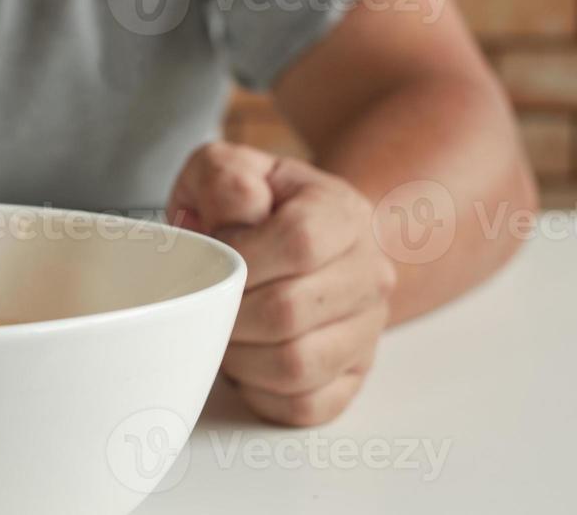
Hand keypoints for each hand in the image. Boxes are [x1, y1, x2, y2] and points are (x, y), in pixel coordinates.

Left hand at [166, 142, 396, 426]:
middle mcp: (369, 274)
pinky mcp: (353, 377)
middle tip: (207, 300)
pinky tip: (247, 358)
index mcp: (342, 214)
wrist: (298, 241)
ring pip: (297, 367)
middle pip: (289, 312)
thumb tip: (239, 206)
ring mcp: (367, 330)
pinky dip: (261, 391)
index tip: (216, 254)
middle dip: (228, 311)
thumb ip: (224, 175)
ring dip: (240, 355)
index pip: (299, 242)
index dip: (242, 257)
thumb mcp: (230, 170)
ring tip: (224, 329)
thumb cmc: (253, 209)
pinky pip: (304, 405)